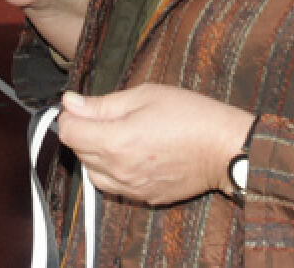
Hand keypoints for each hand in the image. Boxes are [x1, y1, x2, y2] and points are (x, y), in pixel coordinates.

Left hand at [58, 85, 253, 205]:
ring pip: (92, 173)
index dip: (70, 115)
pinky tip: (128, 153)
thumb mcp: (143, 95)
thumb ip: (102, 103)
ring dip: (93, 154)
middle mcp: (120, 170)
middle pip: (78, 152)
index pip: (68, 133)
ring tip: (115, 134)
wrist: (225, 149)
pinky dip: (110, 170)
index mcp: (116, 141)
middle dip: (82, 131)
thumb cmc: (188, 115)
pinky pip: (113, 186)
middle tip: (102, 114)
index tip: (80, 105)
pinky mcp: (146, 198)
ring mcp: (133, 188)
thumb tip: (70, 102)